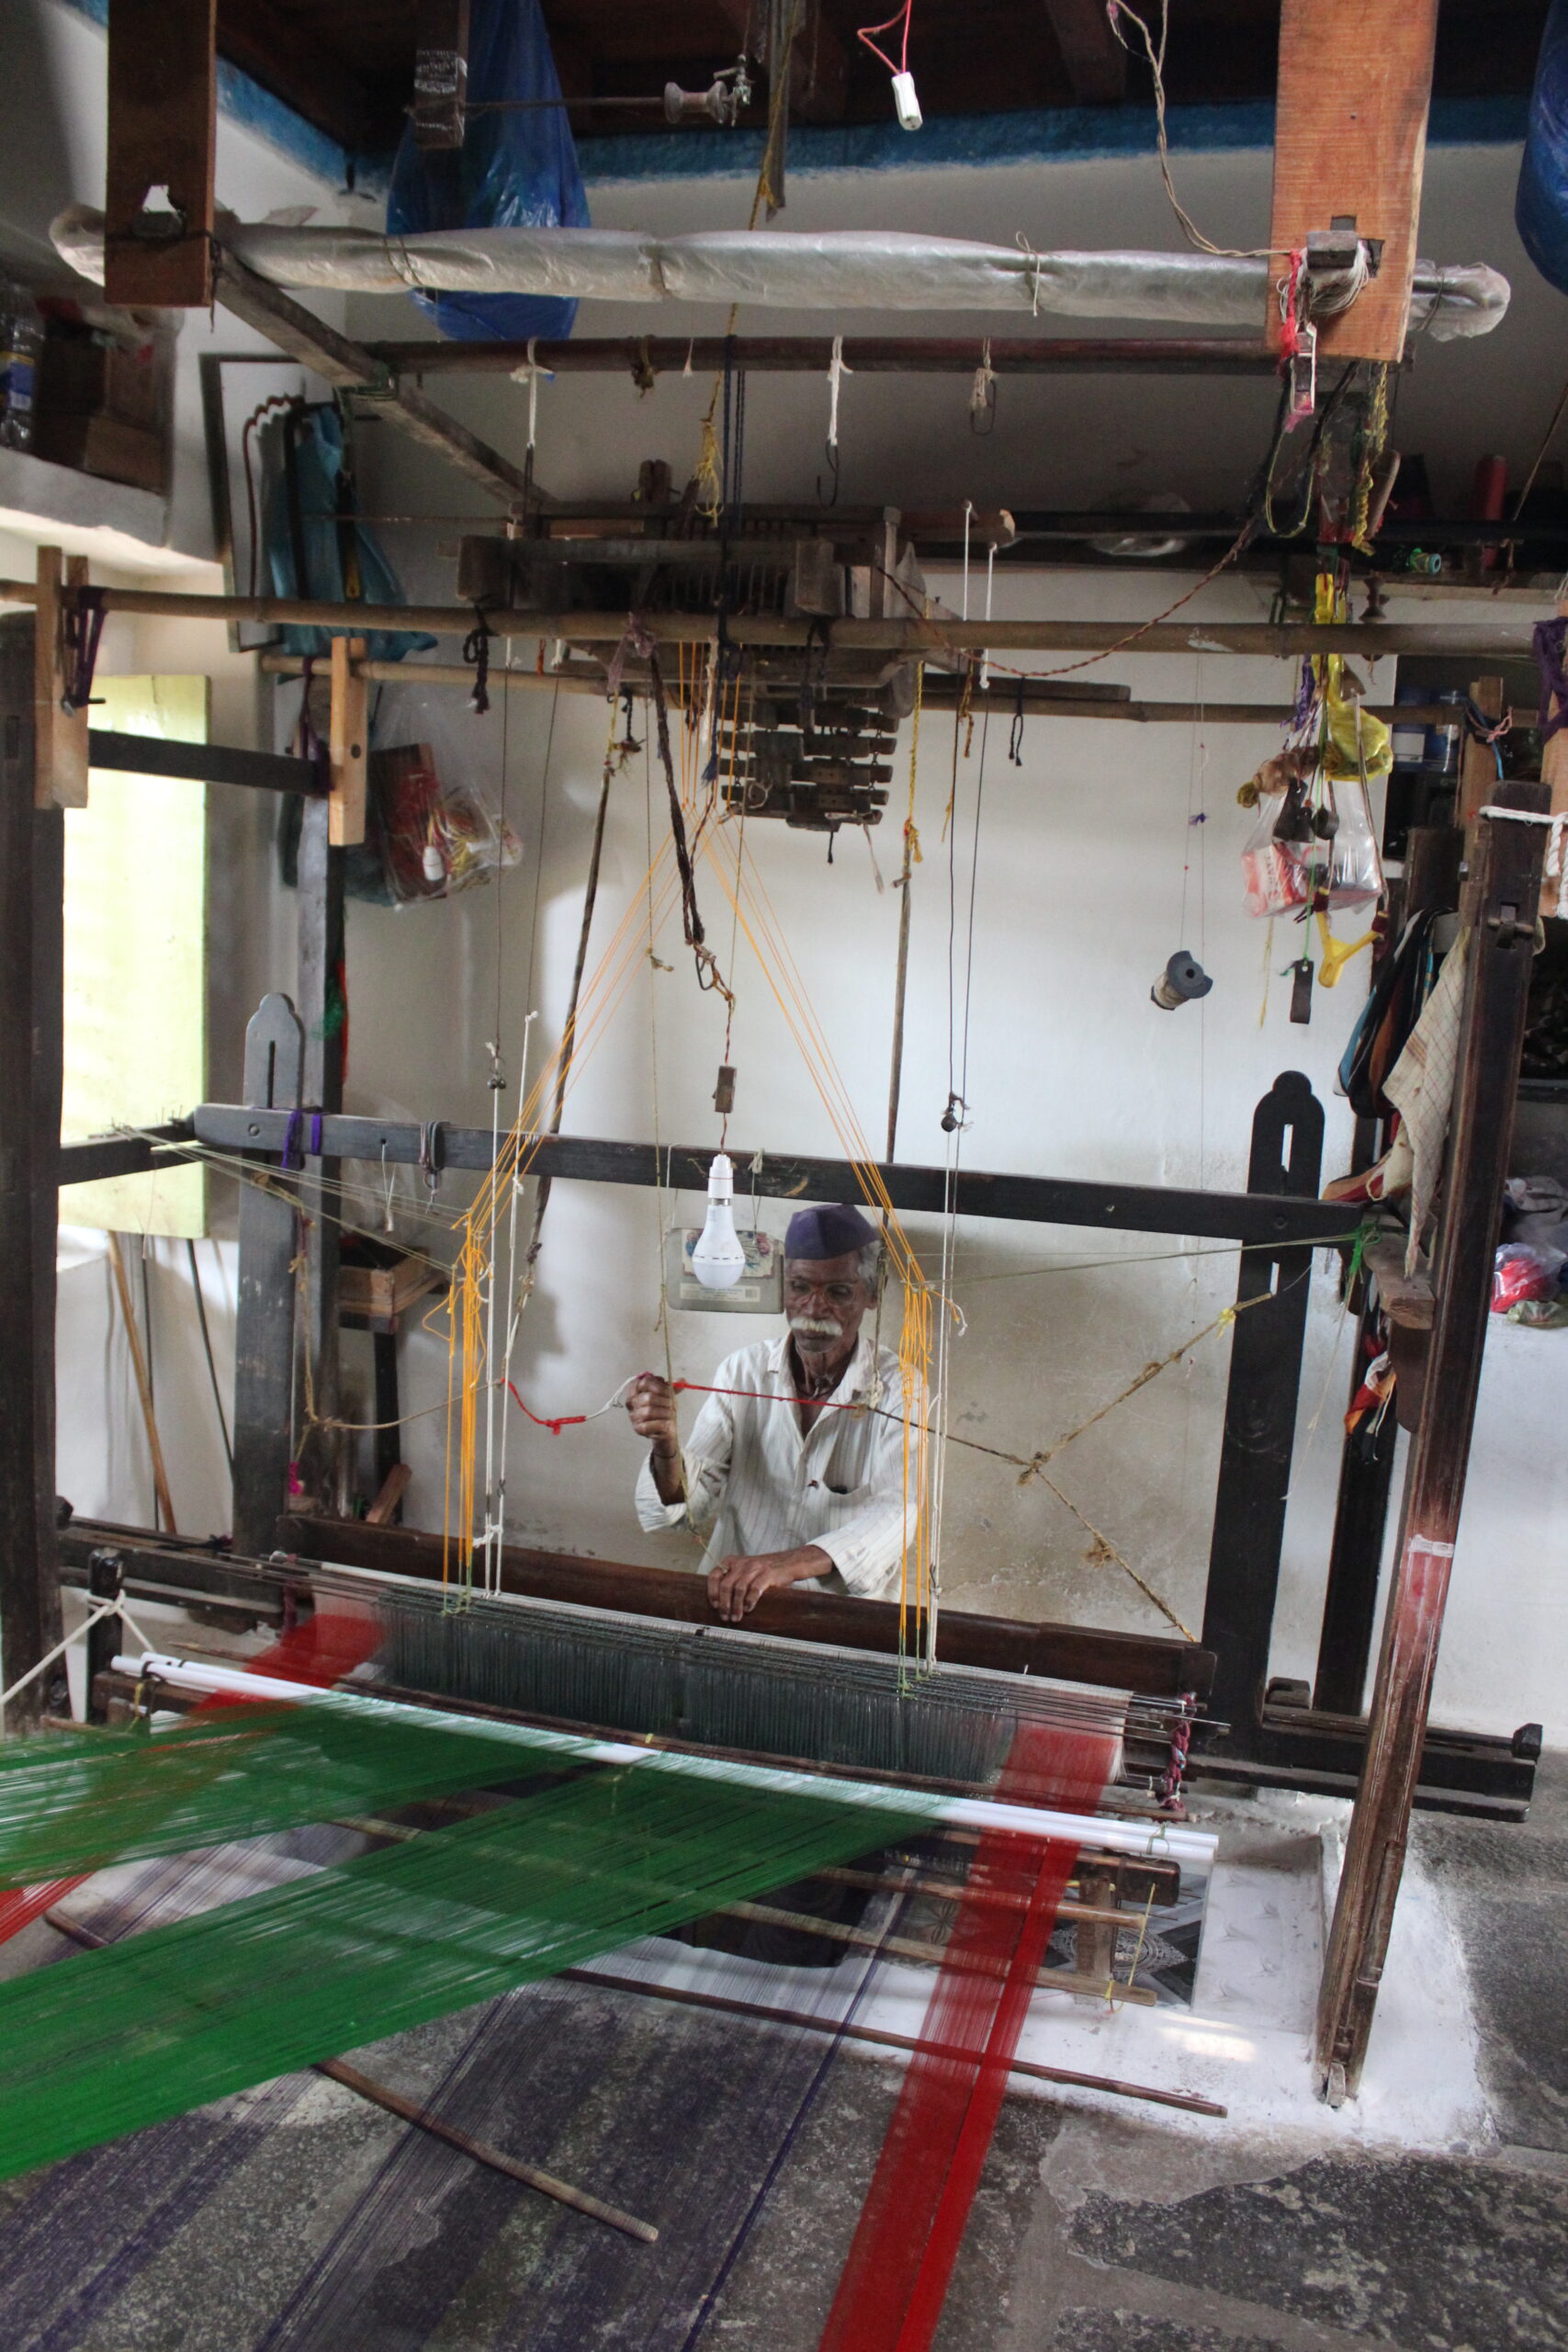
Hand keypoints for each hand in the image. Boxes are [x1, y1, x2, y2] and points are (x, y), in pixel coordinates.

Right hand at [626, 1372, 678, 1456]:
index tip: (669, 1390)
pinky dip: (662, 1423)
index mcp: (636, 1390)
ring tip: (671, 1414)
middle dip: (664, 1401)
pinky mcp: (638, 1428)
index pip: (644, 1382)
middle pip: (648, 1397)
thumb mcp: (668, 1395)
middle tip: (672, 1405)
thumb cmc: (663, 1409)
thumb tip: (681, 1381)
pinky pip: (651, 1425)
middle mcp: (632, 1402)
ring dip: (665, 1413)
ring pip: (649, 1411)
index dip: (659, 1386)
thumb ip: (673, 1387)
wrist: (664, 1428)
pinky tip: (667, 1423)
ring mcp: (634, 1416)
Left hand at [707, 1547, 829, 1623]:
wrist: (789, 1562)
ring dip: (736, 1606)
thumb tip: (719, 1604)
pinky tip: (749, 1609)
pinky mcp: (768, 1574)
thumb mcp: (746, 1571)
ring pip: (739, 1588)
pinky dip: (750, 1600)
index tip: (714, 1605)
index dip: (712, 1591)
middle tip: (725, 1616)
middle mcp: (742, 1563)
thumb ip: (733, 1580)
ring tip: (736, 1618)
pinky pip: (755, 1588)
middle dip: (724, 1603)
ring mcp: (755, 1568)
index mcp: (733, 1562)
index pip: (715, 1575)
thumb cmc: (764, 1571)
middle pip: (726, 1584)